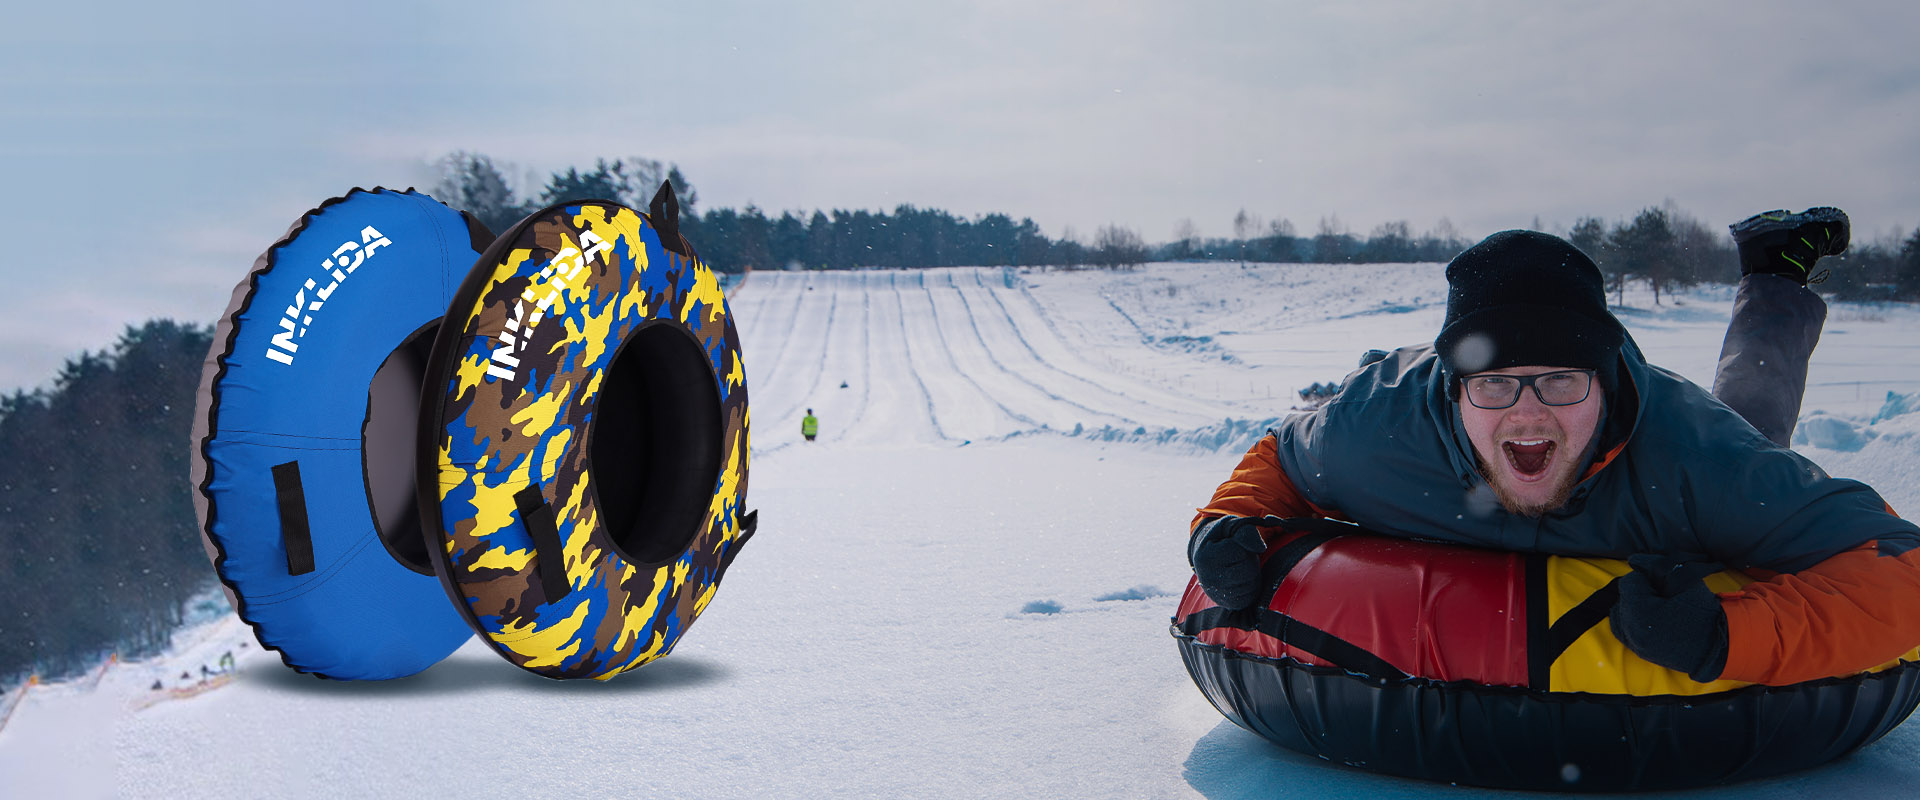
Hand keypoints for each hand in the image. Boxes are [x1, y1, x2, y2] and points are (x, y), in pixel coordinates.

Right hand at [1188, 516, 1270, 610]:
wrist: (1208, 557)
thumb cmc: (1222, 538)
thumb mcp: (1229, 527)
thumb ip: (1245, 531)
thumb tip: (1261, 548)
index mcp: (1205, 557)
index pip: (1240, 553)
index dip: (1242, 546)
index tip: (1231, 545)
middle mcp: (1208, 578)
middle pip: (1248, 570)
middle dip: (1249, 560)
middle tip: (1239, 557)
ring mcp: (1217, 594)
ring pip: (1251, 584)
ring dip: (1252, 573)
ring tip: (1239, 566)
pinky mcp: (1228, 604)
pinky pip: (1250, 596)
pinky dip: (1252, 586)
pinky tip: (1242, 579)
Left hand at [1607, 554, 1729, 681]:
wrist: (1721, 644)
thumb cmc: (1704, 610)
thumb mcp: (1683, 580)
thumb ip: (1655, 565)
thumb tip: (1633, 559)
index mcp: (1641, 612)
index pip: (1631, 582)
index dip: (1647, 578)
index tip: (1664, 584)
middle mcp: (1633, 631)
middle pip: (1624, 598)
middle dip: (1640, 592)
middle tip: (1662, 594)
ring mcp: (1635, 644)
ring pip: (1619, 614)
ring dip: (1633, 605)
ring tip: (1655, 605)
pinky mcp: (1641, 652)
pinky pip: (1623, 631)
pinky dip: (1630, 621)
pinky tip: (1648, 617)